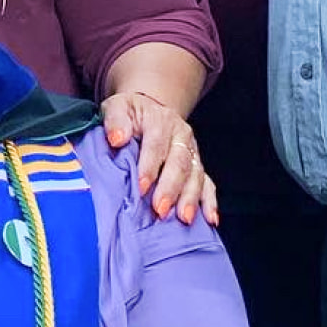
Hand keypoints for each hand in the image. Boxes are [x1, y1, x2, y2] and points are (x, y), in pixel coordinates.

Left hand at [101, 89, 217, 226]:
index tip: (141, 187)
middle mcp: (181, 135)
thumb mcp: (117, 107)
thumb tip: (116, 138)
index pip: (156, 144)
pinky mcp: (197, 165)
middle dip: (171, 188)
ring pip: (196, 175)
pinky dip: (210, 201)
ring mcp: (191, 151)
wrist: (149, 109)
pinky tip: (210, 218)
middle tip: (161, 209)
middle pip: (179, 163)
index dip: (150, 167)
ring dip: (191, 198)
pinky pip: (208, 183)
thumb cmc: (130, 113)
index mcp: (161, 120)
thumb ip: (115, 120)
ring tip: (184, 218)